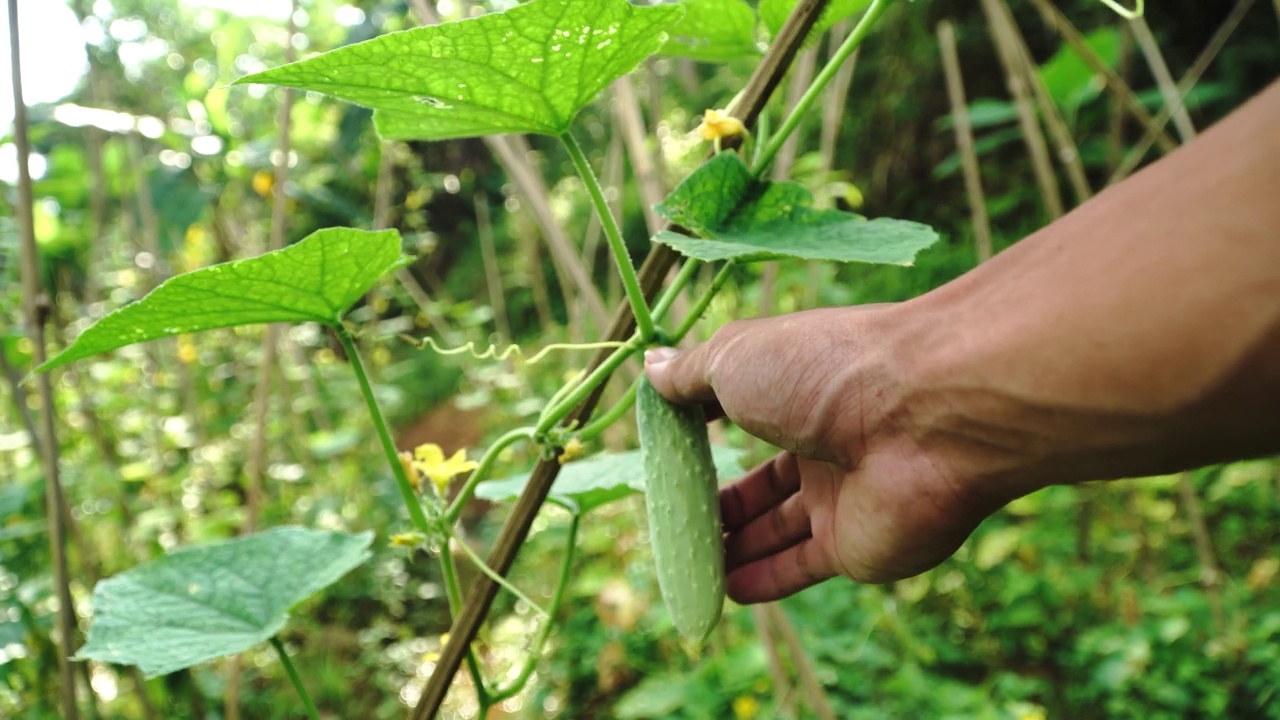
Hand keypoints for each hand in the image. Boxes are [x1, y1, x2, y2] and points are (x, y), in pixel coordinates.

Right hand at [643, 306, 994, 603]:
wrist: (924, 419)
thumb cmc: (826, 370)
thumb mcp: (739, 357)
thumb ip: (692, 372)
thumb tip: (652, 367)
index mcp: (798, 385)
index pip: (743, 410)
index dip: (704, 428)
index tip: (666, 448)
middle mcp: (823, 439)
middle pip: (763, 478)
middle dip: (718, 498)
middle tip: (670, 515)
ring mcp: (840, 495)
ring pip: (777, 527)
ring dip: (733, 544)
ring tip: (685, 557)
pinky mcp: (853, 546)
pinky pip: (798, 566)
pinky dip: (761, 579)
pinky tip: (724, 588)